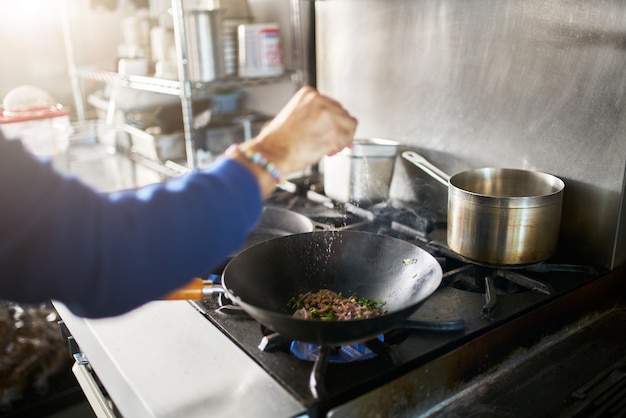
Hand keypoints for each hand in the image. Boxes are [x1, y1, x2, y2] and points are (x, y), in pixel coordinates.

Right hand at [235, 87, 356, 187]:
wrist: (272, 153)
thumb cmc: (277, 141)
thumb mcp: (292, 115)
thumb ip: (311, 115)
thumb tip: (325, 124)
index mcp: (309, 94)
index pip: (333, 104)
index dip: (334, 120)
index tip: (331, 129)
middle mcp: (320, 101)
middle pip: (343, 114)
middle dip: (340, 129)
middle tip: (333, 141)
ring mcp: (328, 116)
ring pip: (350, 126)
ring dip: (343, 138)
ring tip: (330, 147)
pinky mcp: (334, 132)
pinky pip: (348, 139)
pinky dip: (341, 147)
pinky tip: (329, 151)